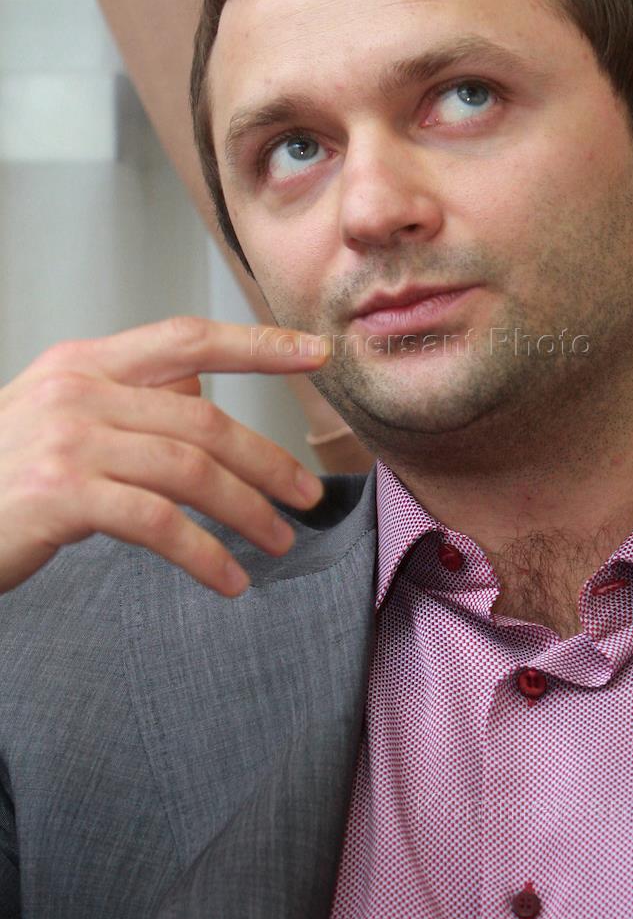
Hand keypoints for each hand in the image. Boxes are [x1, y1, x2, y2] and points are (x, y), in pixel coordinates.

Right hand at [0, 316, 331, 597]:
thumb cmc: (0, 476)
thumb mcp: (58, 416)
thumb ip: (126, 398)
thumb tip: (198, 392)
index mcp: (85, 362)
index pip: (188, 339)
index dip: (258, 344)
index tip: (315, 353)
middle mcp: (79, 389)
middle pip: (203, 419)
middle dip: (267, 459)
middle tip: (306, 495)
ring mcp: (67, 439)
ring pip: (191, 470)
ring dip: (248, 511)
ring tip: (279, 541)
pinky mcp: (61, 494)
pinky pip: (159, 523)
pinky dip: (205, 554)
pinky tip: (230, 579)